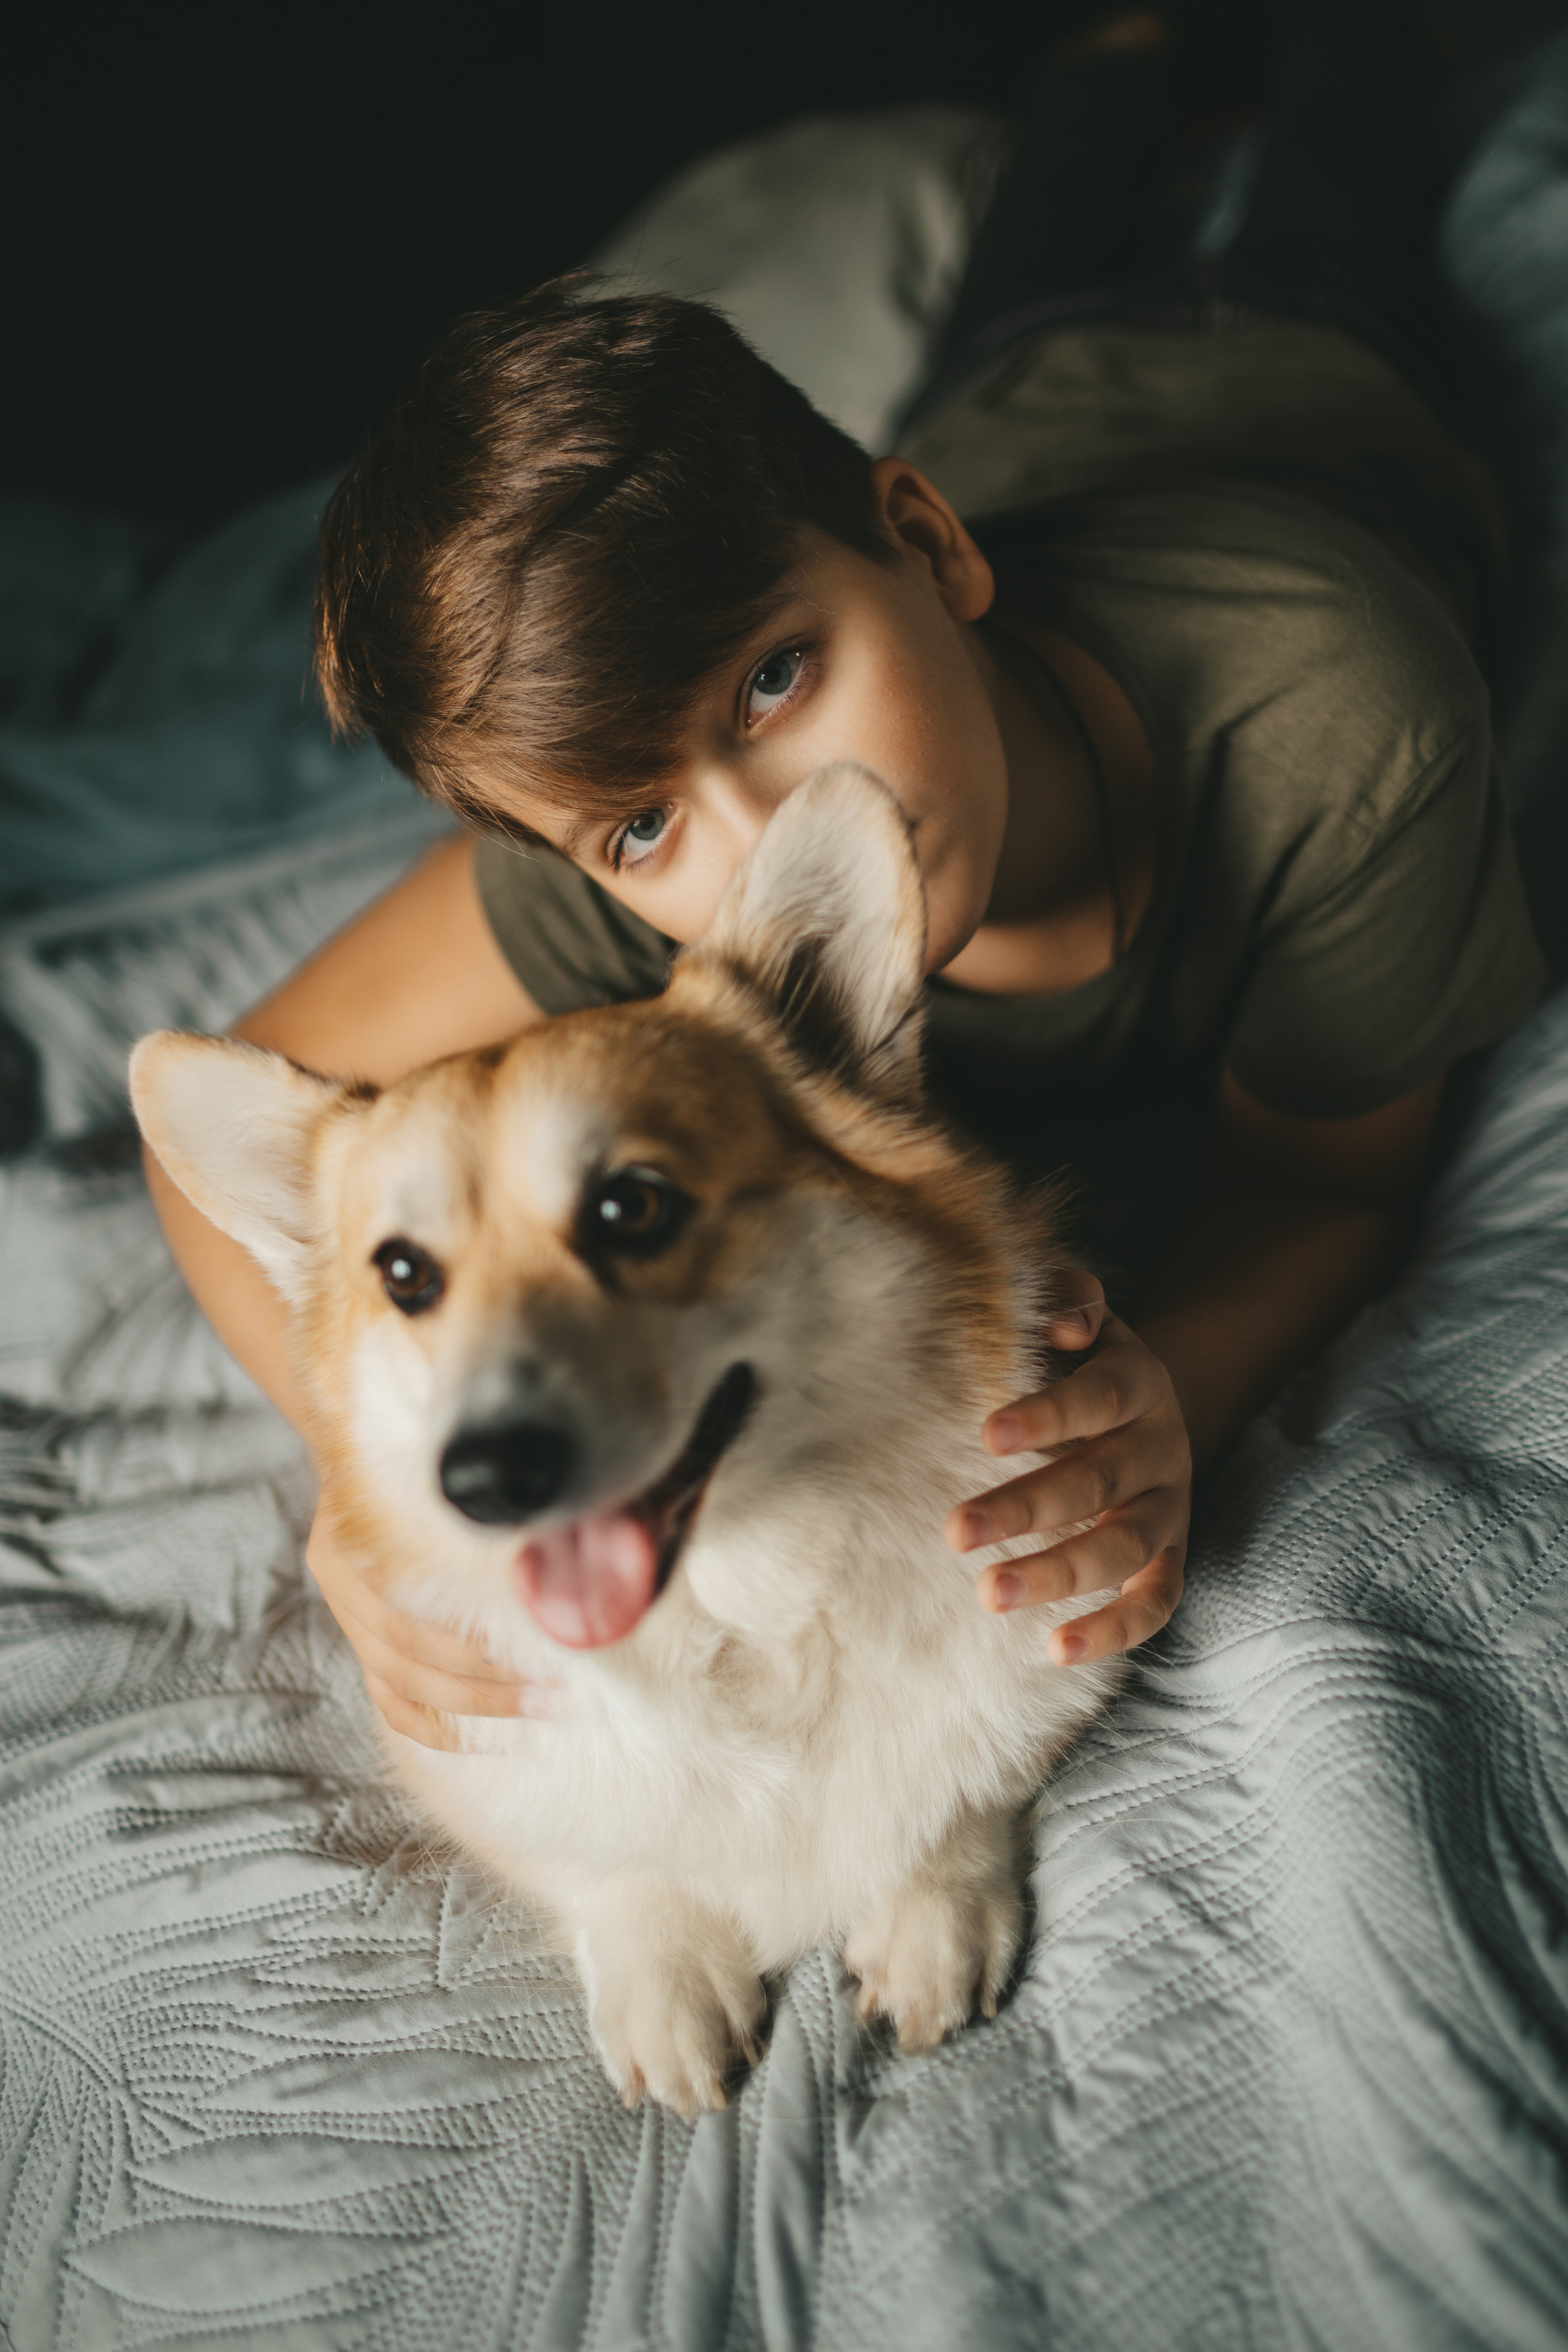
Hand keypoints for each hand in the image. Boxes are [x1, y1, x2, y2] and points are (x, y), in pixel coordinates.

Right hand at [305, 1485, 549, 1747]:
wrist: (353, 1446)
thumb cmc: (408, 1459)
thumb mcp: (427, 1470)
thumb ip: (471, 1507)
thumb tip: (552, 1534)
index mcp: (347, 1544)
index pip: (405, 1616)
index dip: (469, 1643)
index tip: (537, 1647)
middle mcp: (337, 1585)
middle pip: (406, 1656)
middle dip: (483, 1682)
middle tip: (551, 1690)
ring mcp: (343, 1617)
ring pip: (397, 1684)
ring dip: (470, 1705)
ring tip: (533, 1709)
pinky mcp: (359, 1643)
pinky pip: (388, 1701)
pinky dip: (432, 1727)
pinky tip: (480, 1741)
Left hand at [945, 1273, 1189, 1664]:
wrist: (1144, 1400)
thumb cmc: (1080, 1354)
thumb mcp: (1078, 1312)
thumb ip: (1067, 1297)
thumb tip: (1064, 1325)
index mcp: (1136, 1383)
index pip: (1095, 1400)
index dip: (1046, 1416)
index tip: (985, 1434)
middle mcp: (1159, 1448)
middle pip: (1099, 1484)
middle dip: (1026, 1510)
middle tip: (954, 1531)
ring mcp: (1169, 1509)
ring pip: (1124, 1550)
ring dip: (1058, 1575)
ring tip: (988, 1594)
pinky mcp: (1170, 1558)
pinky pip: (1155, 1603)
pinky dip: (1113, 1630)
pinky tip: (1055, 1650)